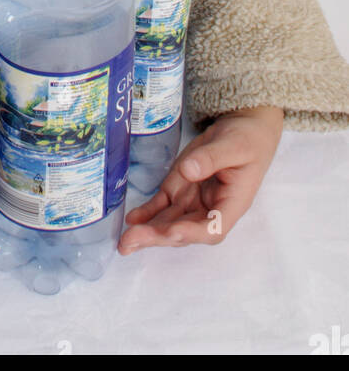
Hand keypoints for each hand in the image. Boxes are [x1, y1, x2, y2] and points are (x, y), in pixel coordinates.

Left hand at [118, 105, 283, 253]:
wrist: (241, 130)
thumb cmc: (246, 140)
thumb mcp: (234, 145)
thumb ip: (211, 158)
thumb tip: (188, 170)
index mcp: (232, 203)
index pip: (213, 228)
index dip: (192, 233)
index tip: (171, 231)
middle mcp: (210, 209)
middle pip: (184, 230)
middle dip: (158, 237)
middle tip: (131, 241)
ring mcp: (193, 201)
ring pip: (168, 222)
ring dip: (147, 232)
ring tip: (124, 241)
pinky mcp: (179, 189)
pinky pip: (161, 206)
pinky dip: (145, 214)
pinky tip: (131, 220)